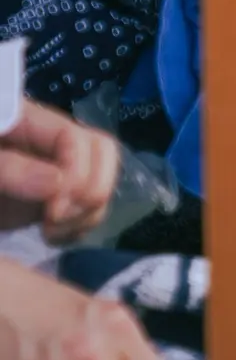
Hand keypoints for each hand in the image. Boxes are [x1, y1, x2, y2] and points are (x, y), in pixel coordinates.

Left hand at [0, 101, 119, 242]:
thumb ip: (8, 167)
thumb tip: (57, 185)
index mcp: (27, 121)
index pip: (79, 139)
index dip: (77, 175)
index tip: (52, 211)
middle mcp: (48, 141)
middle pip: (103, 152)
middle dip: (91, 191)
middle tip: (56, 222)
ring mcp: (52, 168)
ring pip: (100, 180)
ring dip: (88, 212)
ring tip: (52, 234)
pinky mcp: (50, 196)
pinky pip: (87, 205)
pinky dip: (81, 225)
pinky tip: (54, 238)